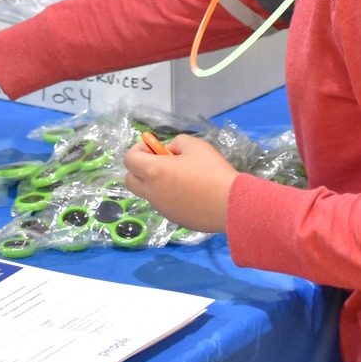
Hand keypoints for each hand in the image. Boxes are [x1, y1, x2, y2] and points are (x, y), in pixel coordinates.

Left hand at [124, 135, 238, 233]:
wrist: (231, 205)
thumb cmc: (212, 171)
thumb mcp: (195, 145)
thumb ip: (177, 143)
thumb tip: (169, 152)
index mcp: (153, 172)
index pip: (129, 159)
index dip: (138, 150)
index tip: (154, 147)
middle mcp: (152, 192)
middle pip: (130, 180)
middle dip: (139, 168)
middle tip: (160, 162)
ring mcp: (162, 208)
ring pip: (148, 193)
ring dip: (156, 182)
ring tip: (181, 177)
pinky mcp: (174, 219)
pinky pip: (163, 204)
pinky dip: (169, 195)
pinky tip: (191, 192)